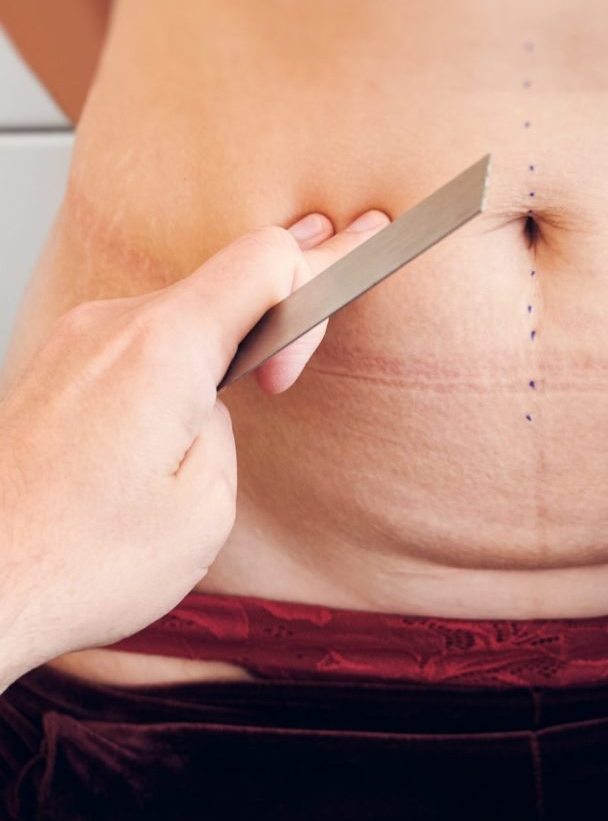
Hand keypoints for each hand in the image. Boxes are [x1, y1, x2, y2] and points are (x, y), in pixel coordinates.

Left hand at [0, 208, 389, 686]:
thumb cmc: (75, 562)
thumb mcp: (204, 509)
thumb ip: (225, 429)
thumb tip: (210, 401)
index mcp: (163, 349)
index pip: (265, 258)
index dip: (313, 287)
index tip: (294, 366)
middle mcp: (113, 327)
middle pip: (225, 276)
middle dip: (281, 301)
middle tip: (338, 262)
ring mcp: (76, 342)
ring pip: (180, 308)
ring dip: (225, 335)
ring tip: (253, 372)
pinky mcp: (56, 368)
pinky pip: (137, 337)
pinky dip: (178, 353)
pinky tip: (186, 395)